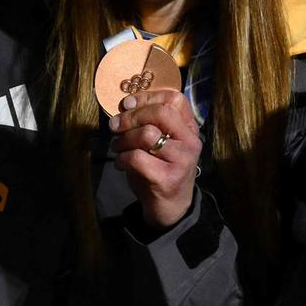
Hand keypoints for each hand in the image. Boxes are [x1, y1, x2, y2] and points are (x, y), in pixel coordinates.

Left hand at [108, 88, 202, 230]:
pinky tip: (120, 164)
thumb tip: (126, 104)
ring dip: (124, 139)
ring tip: (117, 147)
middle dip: (131, 116)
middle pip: (161, 112)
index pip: (175, 99)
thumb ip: (151, 123)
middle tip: (115, 125)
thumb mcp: (162, 143)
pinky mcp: (167, 178)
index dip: (147, 97)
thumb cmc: (161, 169)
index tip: (126, 103)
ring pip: (146, 134)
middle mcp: (190, 142)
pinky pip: (137, 158)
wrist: (171, 208)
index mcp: (190, 129)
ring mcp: (181, 160)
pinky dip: (122, 158)